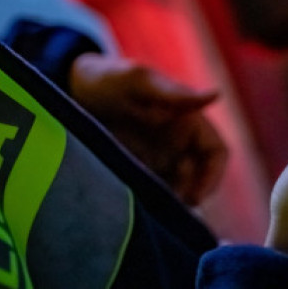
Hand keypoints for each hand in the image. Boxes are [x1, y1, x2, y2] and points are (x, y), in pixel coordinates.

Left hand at [69, 53, 227, 205]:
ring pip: (177, 189)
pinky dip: (148, 204)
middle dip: (190, 196)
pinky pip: (150, 193)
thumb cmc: (108, 78)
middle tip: (167, 208)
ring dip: (169, 203)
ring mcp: (156, 159)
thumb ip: (174, 94)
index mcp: (188, 122)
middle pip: (199, 178)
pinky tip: (132, 208)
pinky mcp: (135, 171)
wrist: (70, 90)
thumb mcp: (138, 82)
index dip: (213, 176)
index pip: (216, 153)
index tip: (196, 197)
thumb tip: (216, 94)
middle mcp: (177, 143)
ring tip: (148, 210)